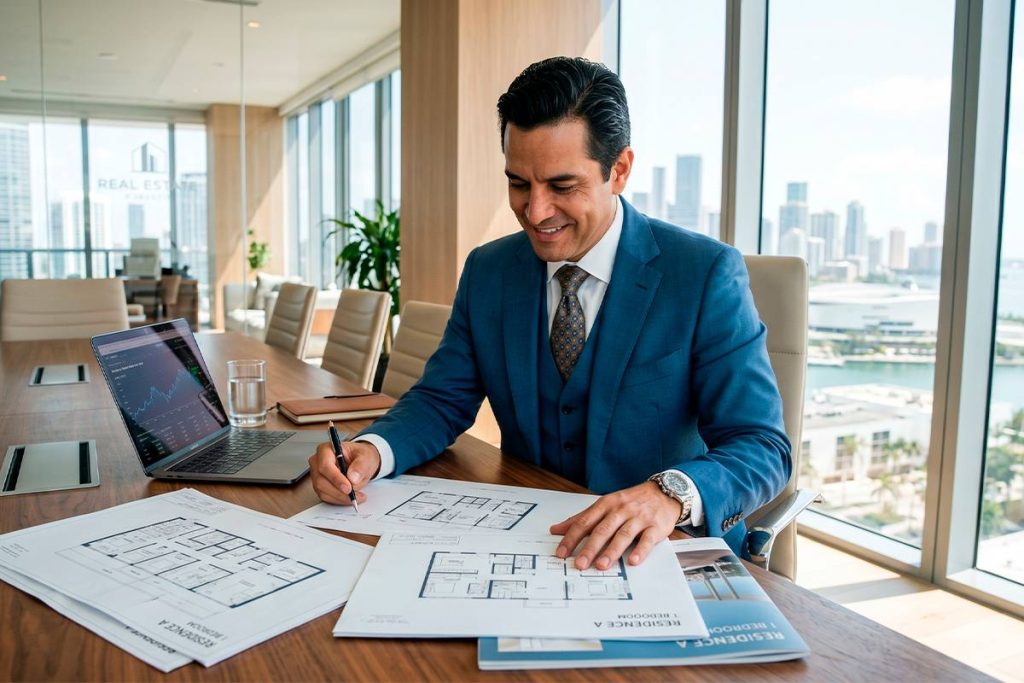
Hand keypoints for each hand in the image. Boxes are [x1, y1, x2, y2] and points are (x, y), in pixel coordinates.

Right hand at [308, 440, 380, 505]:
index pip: (325, 465)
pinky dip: (339, 499)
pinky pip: (326, 497)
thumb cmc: (360, 456)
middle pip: (321, 480)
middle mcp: (317, 462)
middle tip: (354, 495)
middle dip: (338, 491)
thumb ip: (360, 466)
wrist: (361, 462)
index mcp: (326, 450)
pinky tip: (350, 497)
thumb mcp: (366, 457)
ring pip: (323, 491)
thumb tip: (353, 478)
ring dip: (340, 497)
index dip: (335, 478)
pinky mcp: (320, 486)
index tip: (348, 487)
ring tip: (357, 496)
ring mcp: (317, 475)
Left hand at [550, 481, 679, 569]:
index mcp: (605, 505)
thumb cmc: (631, 501)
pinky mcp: (656, 526)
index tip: (561, 552)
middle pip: (602, 529)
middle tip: (579, 564)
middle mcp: (621, 510)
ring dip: (611, 551)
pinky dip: (640, 550)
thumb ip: (582, 518)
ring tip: (601, 565)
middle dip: (590, 548)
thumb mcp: (605, 505)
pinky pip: (648, 539)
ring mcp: (638, 518)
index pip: (585, 522)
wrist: (663, 492)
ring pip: (623, 535)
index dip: (571, 537)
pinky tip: (633, 561)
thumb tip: (556, 529)